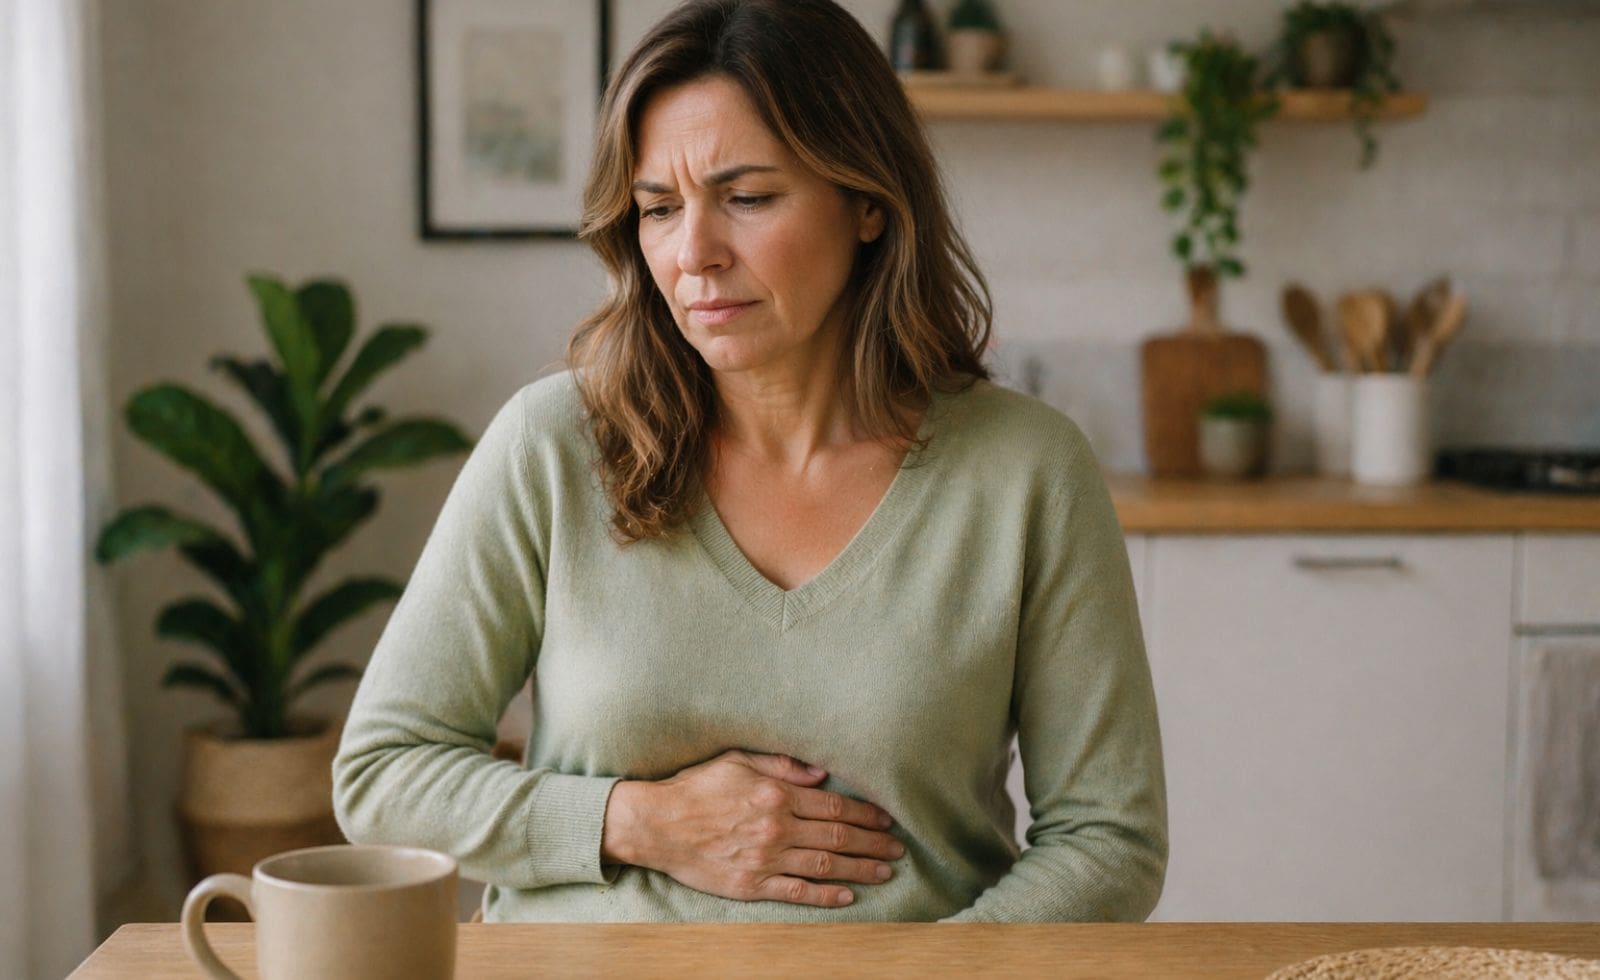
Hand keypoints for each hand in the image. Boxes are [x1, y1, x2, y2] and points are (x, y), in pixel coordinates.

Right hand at [601, 749, 903, 907]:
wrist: (656, 824)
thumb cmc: (696, 787)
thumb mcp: (738, 760)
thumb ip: (782, 765)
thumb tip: (820, 772)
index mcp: (777, 796)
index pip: (834, 808)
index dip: (865, 815)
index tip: (887, 821)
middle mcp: (777, 828)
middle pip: (837, 839)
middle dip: (873, 844)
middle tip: (898, 850)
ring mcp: (765, 860)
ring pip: (824, 867)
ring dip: (860, 870)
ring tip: (885, 873)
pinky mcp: (751, 885)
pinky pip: (796, 892)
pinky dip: (825, 896)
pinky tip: (847, 897)